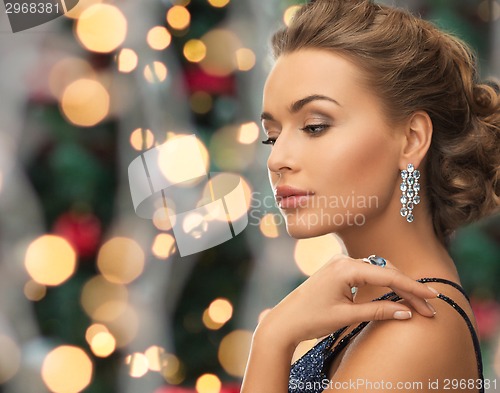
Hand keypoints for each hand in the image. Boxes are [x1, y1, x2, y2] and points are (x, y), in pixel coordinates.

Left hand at [256, 254, 437, 348]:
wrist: (284, 320)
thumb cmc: (311, 318)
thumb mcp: (347, 317)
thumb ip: (378, 312)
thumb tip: (407, 313)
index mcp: (346, 268)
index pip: (388, 276)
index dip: (413, 287)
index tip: (434, 297)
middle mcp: (343, 260)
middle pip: (385, 271)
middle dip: (407, 289)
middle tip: (427, 309)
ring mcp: (340, 264)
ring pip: (377, 271)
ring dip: (396, 286)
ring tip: (415, 304)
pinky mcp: (337, 270)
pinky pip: (366, 273)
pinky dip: (382, 284)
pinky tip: (394, 294)